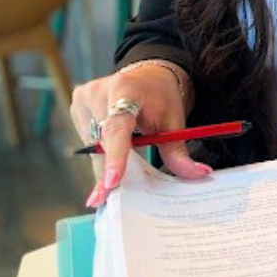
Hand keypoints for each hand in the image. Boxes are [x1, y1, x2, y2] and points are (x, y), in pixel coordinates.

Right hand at [70, 63, 210, 207]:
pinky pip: (88, 141)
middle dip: (108, 171)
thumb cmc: (162, 97)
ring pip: (92, 146)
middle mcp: (98, 91)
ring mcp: (83, 98)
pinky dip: (101, 155)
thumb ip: (179, 151)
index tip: (111, 182)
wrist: (148, 75)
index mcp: (125, 88)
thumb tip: (200, 174)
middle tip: (106, 200)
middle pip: (102, 142)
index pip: (118, 127)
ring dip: (105, 164)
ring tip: (115, 176)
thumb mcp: (174, 122)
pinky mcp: (77, 105)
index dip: (116, 156)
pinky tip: (110, 161)